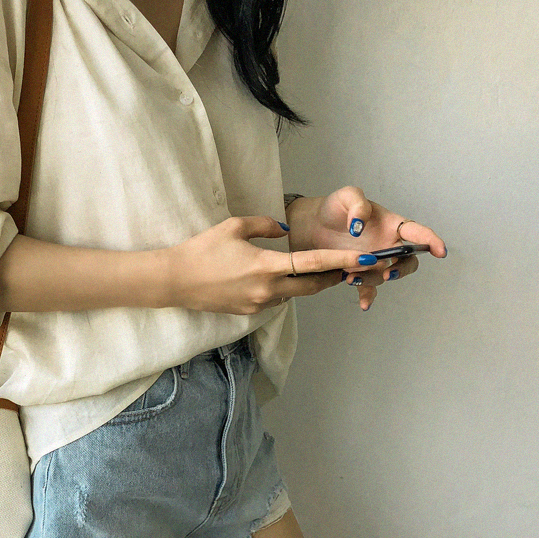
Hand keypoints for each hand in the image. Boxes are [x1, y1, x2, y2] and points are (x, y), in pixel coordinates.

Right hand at [170, 214, 361, 316]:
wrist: (176, 280)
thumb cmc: (203, 249)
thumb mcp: (234, 226)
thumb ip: (265, 225)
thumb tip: (284, 230)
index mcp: (266, 266)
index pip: (312, 264)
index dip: (340, 261)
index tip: (362, 260)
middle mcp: (268, 289)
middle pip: (311, 287)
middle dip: (333, 277)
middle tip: (350, 267)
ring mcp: (259, 304)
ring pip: (294, 294)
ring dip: (309, 283)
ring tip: (322, 271)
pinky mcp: (250, 312)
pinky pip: (277, 299)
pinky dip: (287, 288)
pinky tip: (283, 277)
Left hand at [287, 186, 446, 315]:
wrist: (313, 226)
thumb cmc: (334, 208)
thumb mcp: (346, 196)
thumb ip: (357, 205)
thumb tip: (360, 226)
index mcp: (390, 224)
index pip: (416, 232)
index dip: (431, 240)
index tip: (440, 251)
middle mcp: (387, 244)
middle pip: (409, 260)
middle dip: (402, 269)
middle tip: (388, 273)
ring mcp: (376, 260)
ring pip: (387, 274)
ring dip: (374, 278)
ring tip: (351, 276)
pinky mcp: (362, 272)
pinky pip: (371, 289)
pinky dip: (368, 296)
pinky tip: (364, 303)